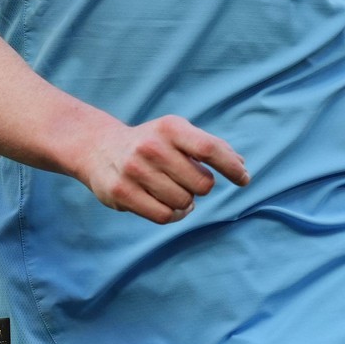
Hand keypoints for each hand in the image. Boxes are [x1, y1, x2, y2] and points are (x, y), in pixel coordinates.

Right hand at [75, 114, 248, 222]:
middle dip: (202, 187)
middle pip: (202, 184)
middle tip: (188, 180)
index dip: (232, 167)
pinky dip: (174, 214)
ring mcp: (135, 170)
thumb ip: (210, 147)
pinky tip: (167, 204)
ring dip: (186, 202)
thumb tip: (241, 166)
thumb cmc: (152, 142)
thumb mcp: (177, 134)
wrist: (100, 148)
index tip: (244, 179)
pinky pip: (165, 216)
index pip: (210, 149)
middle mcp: (151, 146)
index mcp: (170, 128)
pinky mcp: (122, 193)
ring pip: (184, 203)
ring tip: (173, 190)